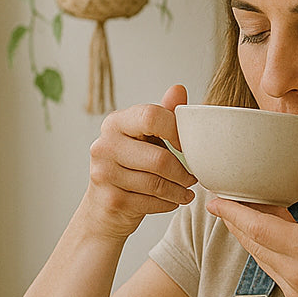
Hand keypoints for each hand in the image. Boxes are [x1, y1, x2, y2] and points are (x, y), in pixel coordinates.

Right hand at [80, 85, 197, 238]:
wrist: (104, 207)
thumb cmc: (131, 167)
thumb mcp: (146, 138)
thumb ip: (163, 115)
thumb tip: (179, 89)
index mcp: (115, 123)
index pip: (151, 117)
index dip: (176, 131)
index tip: (186, 145)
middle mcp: (104, 145)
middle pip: (159, 159)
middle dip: (183, 172)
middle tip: (193, 178)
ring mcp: (104, 174)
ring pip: (157, 184)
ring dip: (180, 191)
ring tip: (187, 191)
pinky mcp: (111, 200)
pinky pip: (152, 202)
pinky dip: (168, 203)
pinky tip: (173, 200)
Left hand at [207, 160, 297, 296]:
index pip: (259, 227)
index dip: (233, 212)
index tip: (216, 200)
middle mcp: (297, 272)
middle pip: (252, 242)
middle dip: (233, 220)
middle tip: (223, 201)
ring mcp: (294, 291)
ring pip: (260, 257)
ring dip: (249, 236)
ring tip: (246, 214)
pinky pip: (274, 271)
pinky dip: (267, 252)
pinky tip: (275, 240)